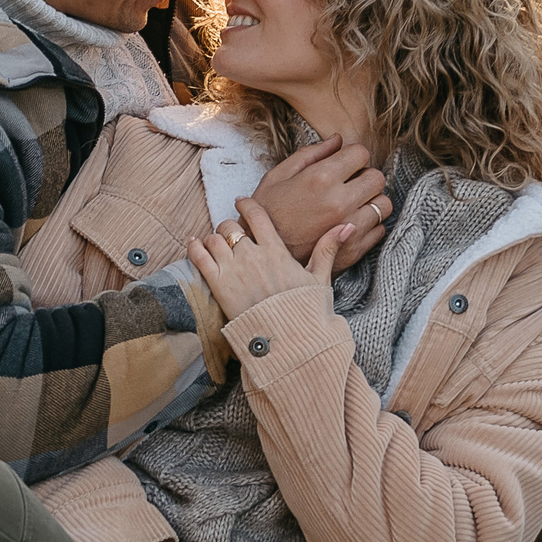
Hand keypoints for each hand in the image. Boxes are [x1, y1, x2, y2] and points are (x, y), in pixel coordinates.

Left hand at [188, 198, 346, 319]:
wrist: (286, 339)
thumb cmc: (304, 312)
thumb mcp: (320, 279)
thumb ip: (328, 249)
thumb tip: (347, 225)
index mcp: (276, 251)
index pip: (257, 215)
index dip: (246, 204)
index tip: (241, 202)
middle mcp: (253, 255)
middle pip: (231, 226)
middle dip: (228, 227)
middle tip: (230, 235)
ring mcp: (233, 269)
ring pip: (213, 238)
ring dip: (213, 239)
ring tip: (216, 245)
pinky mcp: (217, 285)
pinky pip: (199, 256)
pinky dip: (194, 247)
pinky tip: (194, 244)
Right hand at [249, 137, 389, 270]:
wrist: (260, 253)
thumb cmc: (266, 213)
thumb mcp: (278, 176)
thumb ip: (311, 154)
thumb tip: (337, 140)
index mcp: (321, 178)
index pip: (361, 153)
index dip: (352, 156)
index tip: (344, 164)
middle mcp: (340, 201)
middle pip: (377, 178)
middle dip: (365, 176)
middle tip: (350, 183)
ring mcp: (349, 227)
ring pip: (383, 205)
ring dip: (371, 201)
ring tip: (353, 204)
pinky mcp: (353, 249)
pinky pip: (379, 229)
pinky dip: (370, 225)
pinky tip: (351, 223)